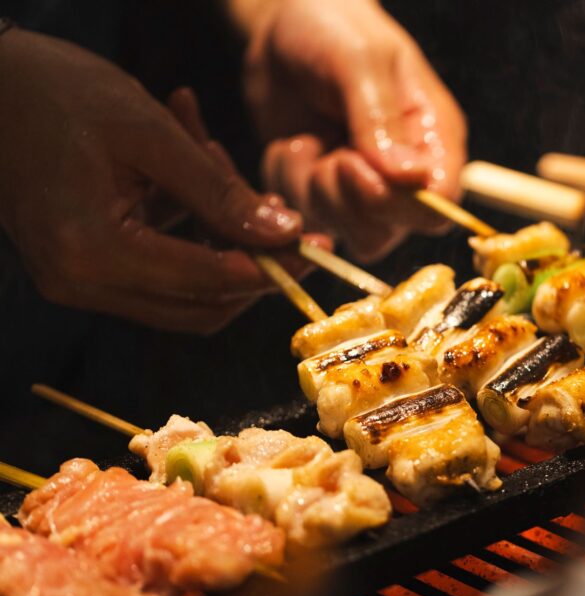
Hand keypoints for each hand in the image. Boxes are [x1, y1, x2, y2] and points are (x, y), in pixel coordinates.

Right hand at [0, 29, 327, 332]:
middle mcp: (81, 282)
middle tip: (292, 222)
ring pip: (187, 293)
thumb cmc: (58, 93)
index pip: (209, 281)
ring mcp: (79, 281)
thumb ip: (220, 191)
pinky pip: (161, 270)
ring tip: (220, 163)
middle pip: (202, 305)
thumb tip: (284, 234)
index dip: (272, 269)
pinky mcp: (84, 268)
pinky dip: (193, 233)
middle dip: (256, 265)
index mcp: (92, 251)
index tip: (318, 250)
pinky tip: (195, 170)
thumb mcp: (150, 133)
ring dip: (224, 243)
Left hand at [244, 0, 466, 261]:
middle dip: (348, 198)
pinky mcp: (326, 195)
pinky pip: (308, 219)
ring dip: (313, 193)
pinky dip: (287, 187)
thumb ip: (380, 120)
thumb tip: (410, 178)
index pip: (439, 206)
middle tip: (327, 152)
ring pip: (351, 234)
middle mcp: (407, 175)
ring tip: (303, 142)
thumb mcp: (359, 60)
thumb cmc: (334, 29)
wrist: (282, 24)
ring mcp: (366, 190)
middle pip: (394, 230)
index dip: (397, 202)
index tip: (353, 162)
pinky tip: (290, 146)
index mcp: (435, 140)